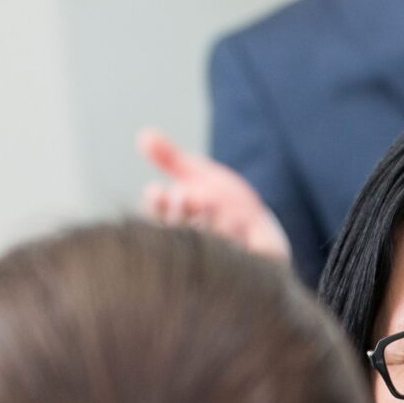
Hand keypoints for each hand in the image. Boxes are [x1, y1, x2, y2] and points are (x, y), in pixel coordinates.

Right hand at [136, 129, 290, 262]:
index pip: (155, 216)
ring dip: (204, 223)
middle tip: (184, 194)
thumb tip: (144, 135)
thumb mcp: (195, 174)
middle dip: (178, 212)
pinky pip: (234, 257)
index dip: (155, 204)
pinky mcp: (237, 268)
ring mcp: (212, 257)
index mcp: (172, 222)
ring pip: (202, 244)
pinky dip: (234, 239)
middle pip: (176, 231)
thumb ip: (169, 157)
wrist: (259, 226)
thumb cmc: (222, 200)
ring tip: (210, 203)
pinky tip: (237, 221)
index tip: (157, 190)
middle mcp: (188, 243)